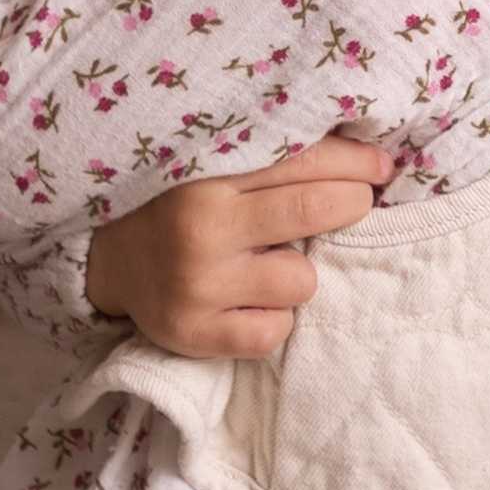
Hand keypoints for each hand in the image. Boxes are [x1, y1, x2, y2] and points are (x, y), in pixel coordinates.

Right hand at [83, 134, 390, 358]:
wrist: (107, 258)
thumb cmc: (180, 203)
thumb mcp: (213, 165)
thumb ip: (273, 157)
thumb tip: (364, 154)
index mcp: (209, 174)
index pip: (303, 160)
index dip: (355, 163)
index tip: (381, 167)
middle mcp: (202, 228)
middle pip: (315, 209)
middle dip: (351, 204)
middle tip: (354, 202)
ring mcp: (198, 286)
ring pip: (302, 282)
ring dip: (299, 273)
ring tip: (270, 262)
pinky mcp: (194, 334)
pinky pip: (274, 333)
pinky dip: (274, 319)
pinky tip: (251, 301)